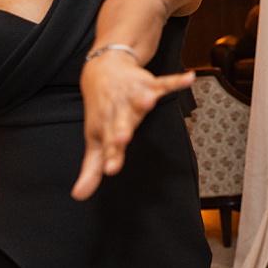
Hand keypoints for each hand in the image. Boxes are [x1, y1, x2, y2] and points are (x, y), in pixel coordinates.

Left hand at [73, 52, 194, 200]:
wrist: (101, 72)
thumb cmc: (101, 111)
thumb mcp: (95, 140)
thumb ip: (92, 169)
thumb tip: (79, 196)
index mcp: (107, 129)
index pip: (108, 145)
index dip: (110, 157)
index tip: (110, 169)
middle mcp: (119, 112)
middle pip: (121, 123)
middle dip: (122, 130)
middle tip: (122, 138)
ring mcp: (133, 96)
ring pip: (139, 99)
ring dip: (143, 100)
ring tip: (149, 101)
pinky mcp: (147, 83)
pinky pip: (164, 82)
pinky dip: (176, 81)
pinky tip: (189, 79)